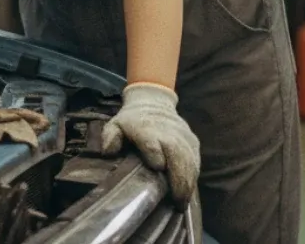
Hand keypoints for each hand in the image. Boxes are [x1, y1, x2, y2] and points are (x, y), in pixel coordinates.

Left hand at [102, 82, 199, 208]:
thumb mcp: (115, 125)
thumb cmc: (131, 121)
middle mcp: (167, 132)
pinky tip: (188, 192)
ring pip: (189, 159)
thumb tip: (108, 152)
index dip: (154, 152)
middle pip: (176, 153)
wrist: (154, 102)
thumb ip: (110, 137)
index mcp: (145, 128)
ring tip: (182, 202)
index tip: (157, 167)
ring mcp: (182, 136)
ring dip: (188, 182)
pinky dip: (193, 177)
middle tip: (176, 201)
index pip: (151, 141)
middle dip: (178, 179)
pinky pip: (196, 160)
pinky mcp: (192, 141)